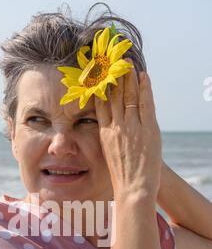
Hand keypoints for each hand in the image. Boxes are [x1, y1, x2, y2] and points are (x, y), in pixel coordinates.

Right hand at [94, 59, 161, 201]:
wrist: (133, 188)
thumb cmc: (121, 176)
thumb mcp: (108, 153)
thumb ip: (108, 136)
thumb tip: (109, 125)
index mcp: (104, 133)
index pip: (100, 103)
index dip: (100, 86)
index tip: (99, 73)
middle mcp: (116, 127)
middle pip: (113, 95)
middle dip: (113, 76)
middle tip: (113, 60)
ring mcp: (132, 127)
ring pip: (128, 96)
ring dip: (128, 77)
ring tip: (127, 63)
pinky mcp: (148, 129)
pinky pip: (145, 103)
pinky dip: (144, 88)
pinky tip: (144, 76)